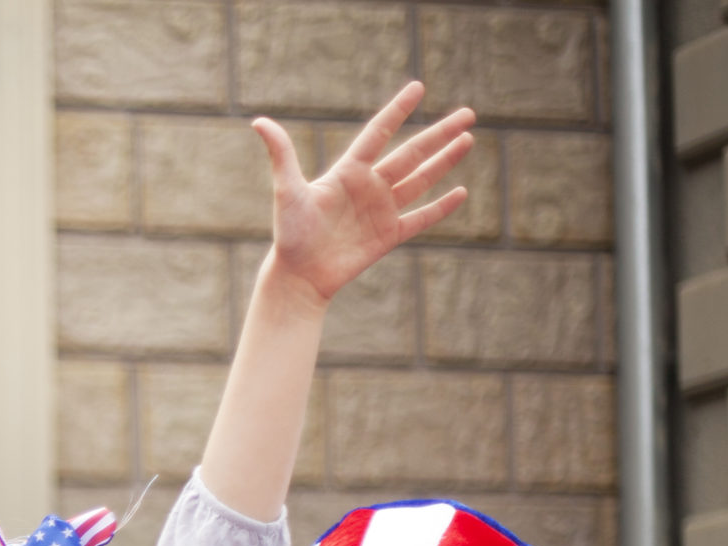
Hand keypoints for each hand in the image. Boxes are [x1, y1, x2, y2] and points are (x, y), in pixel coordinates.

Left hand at [258, 81, 473, 304]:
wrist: (297, 276)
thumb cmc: (289, 233)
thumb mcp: (287, 191)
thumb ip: (281, 155)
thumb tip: (259, 122)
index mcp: (348, 172)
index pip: (378, 133)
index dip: (398, 110)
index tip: (418, 87)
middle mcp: (368, 187)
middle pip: (411, 153)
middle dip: (439, 134)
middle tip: (468, 114)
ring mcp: (381, 211)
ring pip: (420, 180)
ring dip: (444, 161)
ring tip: (468, 139)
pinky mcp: (388, 236)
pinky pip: (420, 218)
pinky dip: (440, 207)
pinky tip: (460, 192)